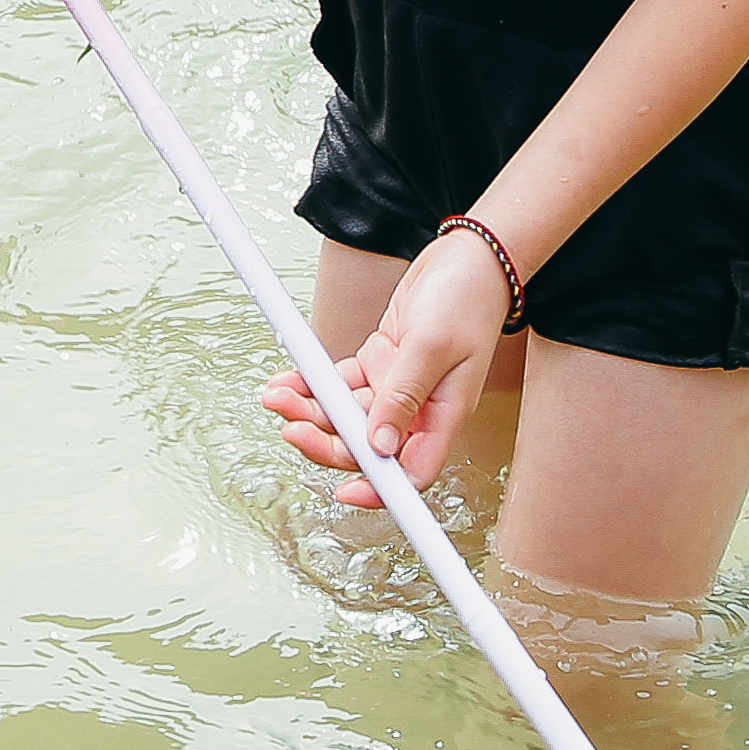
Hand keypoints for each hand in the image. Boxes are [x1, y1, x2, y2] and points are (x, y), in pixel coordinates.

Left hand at [259, 236, 509, 507]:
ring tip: (280, 396)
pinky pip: (341, 386)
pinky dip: (315, 384)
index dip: (380, 491)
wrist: (468, 255)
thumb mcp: (433, 345)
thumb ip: (404, 395)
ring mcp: (398, 387)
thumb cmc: (468, 296)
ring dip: (311, 410)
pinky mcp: (382, 365)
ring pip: (347, 416)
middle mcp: (420, 408)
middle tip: (292, 427)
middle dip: (326, 441)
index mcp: (444, 414)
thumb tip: (381, 444)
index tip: (345, 493)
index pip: (414, 472)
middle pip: (367, 447)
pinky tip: (292, 382)